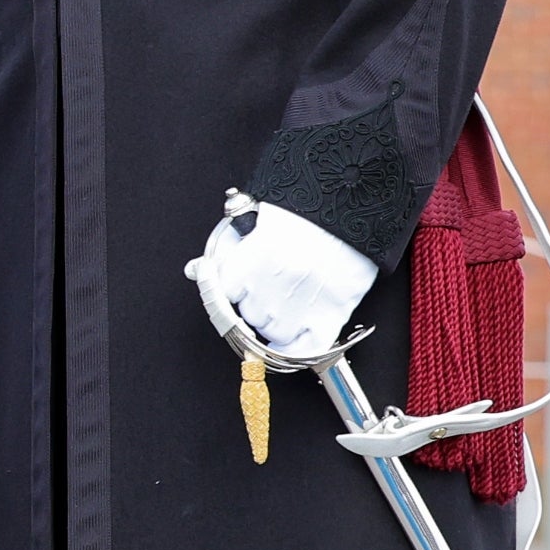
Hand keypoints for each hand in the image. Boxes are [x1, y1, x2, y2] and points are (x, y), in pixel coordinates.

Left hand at [202, 198, 376, 358]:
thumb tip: (197, 270)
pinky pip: (306, 349)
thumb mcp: (258, 219)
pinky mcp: (331, 315)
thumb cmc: (309, 207)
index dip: (235, 287)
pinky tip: (297, 338)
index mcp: (252, 260)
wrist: (352, 201)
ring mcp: (302, 305)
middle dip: (259, 303)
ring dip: (279, 323)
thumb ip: (227, 249)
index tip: (240, 285)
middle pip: (251, 315)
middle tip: (276, 284)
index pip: (224, 292)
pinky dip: (298, 348)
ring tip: (294, 298)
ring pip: (274, 334)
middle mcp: (273, 286)